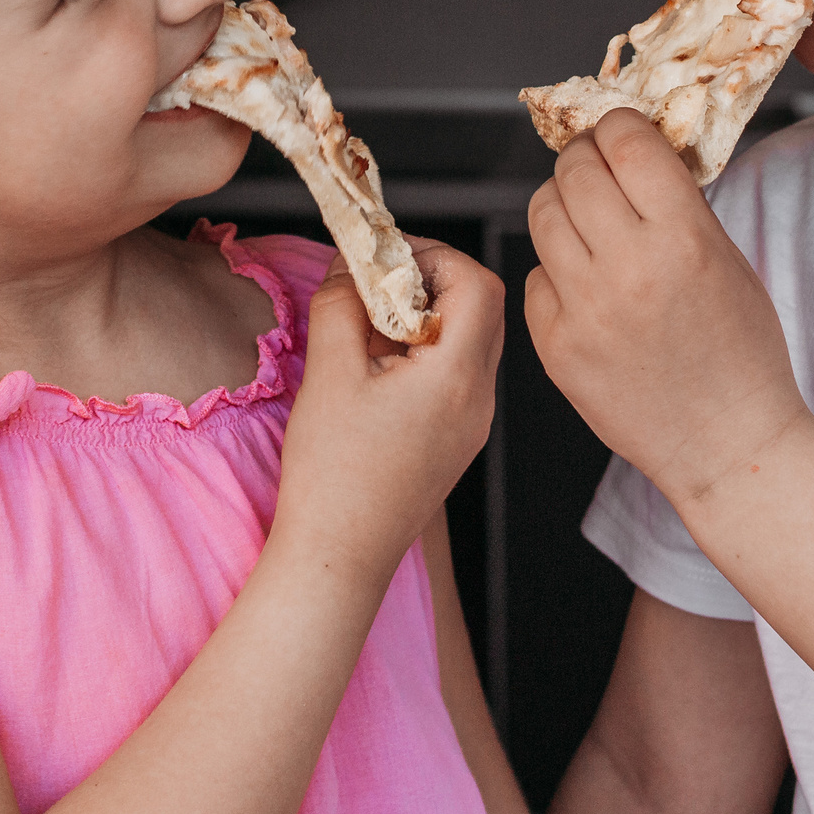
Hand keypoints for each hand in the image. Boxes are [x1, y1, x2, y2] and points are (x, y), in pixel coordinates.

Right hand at [273, 240, 503, 580]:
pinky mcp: (456, 443)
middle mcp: (479, 399)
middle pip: (483, 309)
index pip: (479, 283)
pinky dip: (425, 352)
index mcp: (457, 376)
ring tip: (372, 327)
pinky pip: (457, 376)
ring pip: (471, 342)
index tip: (386, 259)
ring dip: (427, 317)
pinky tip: (379, 367)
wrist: (339, 557)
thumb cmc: (334, 474)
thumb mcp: (329, 372)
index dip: (435, 255)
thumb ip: (341, 304)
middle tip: (378, 283)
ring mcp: (472, 425)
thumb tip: (350, 267)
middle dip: (432, 280)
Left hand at [524, 108, 809, 501]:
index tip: (619, 131)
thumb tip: (633, 150)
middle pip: (574, 170)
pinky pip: (536, 274)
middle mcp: (627, 268)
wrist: (727, 442)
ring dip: (562, 204)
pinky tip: (587, 284)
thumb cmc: (741, 354)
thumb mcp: (729, 259)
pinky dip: (557, 269)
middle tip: (598, 169)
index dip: (618, 126)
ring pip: (541, 212)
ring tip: (587, 219)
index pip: (626, 142)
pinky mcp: (555, 345)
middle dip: (585, 158)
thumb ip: (678, 202)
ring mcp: (584, 309)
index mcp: (682, 239)